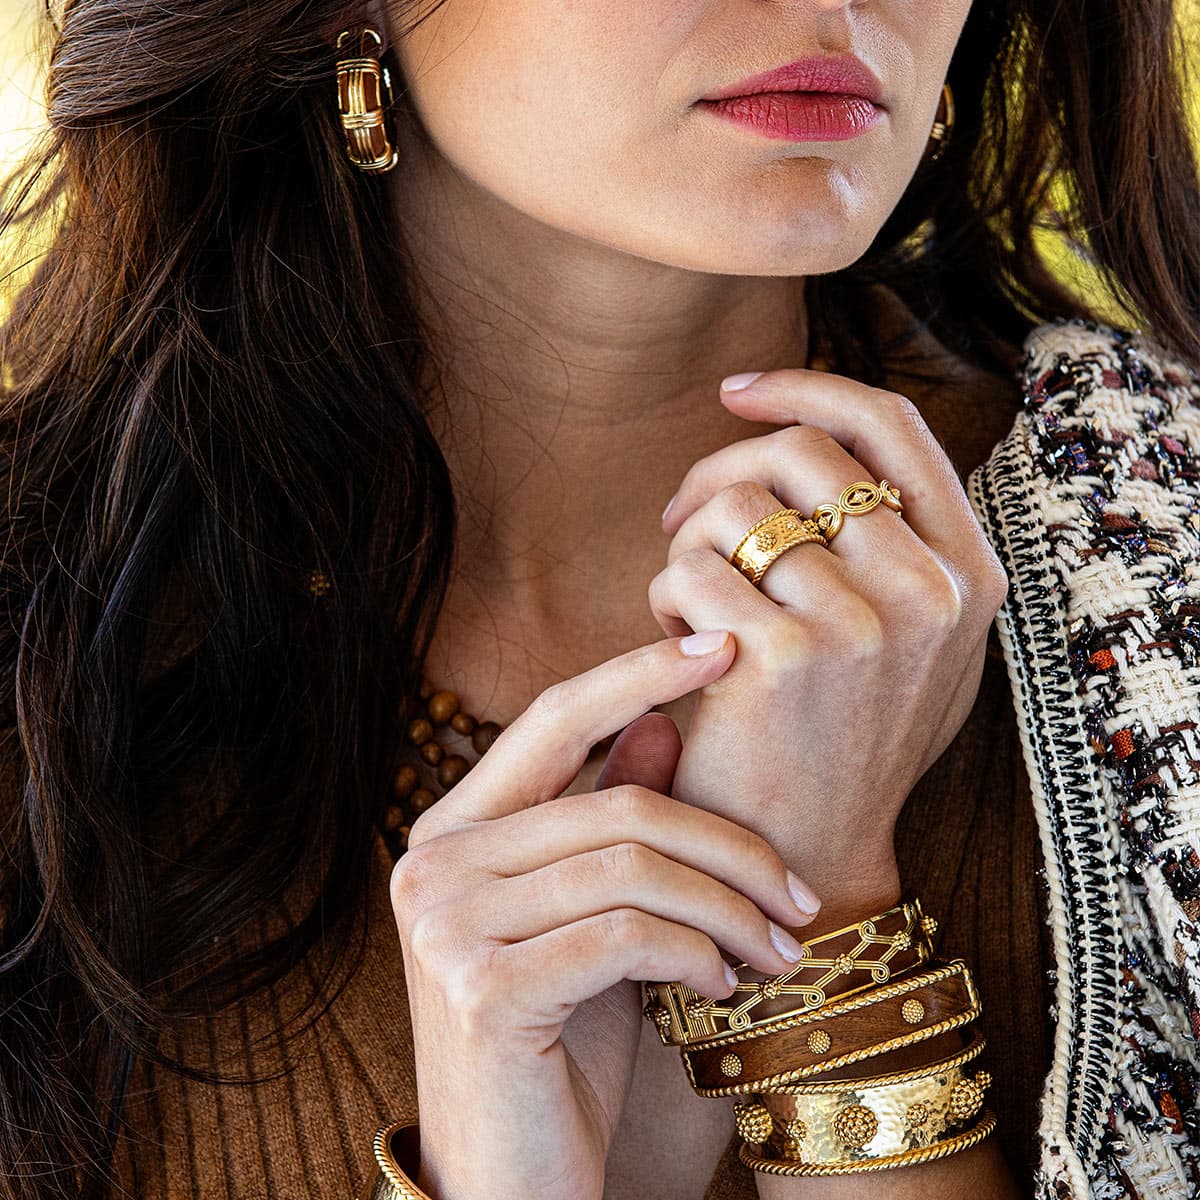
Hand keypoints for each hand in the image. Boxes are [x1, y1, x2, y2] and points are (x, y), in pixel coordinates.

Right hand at [391, 633, 820, 1199]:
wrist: (510, 1186)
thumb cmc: (558, 1051)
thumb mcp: (596, 922)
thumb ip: (611, 819)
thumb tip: (659, 722)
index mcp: (454, 831)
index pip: (553, 718)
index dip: (637, 674)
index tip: (718, 649)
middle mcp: (433, 863)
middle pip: (619, 802)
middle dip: (730, 843)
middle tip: (798, 895)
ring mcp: (446, 922)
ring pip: (633, 863)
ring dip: (729, 907)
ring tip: (778, 951)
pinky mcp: (482, 986)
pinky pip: (628, 931)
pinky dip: (696, 954)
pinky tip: (720, 992)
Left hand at [650, 370, 1008, 920]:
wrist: (806, 856)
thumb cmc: (844, 742)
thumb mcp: (916, 647)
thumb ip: (902, 547)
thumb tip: (829, 434)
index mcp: (968, 573)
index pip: (890, 426)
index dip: (805, 388)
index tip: (737, 392)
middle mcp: (930, 592)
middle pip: (798, 452)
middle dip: (720, 473)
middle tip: (684, 521)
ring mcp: (863, 626)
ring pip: (736, 507)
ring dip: (689, 544)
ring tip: (689, 602)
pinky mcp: (785, 660)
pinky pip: (692, 567)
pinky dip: (666, 595)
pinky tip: (675, 642)